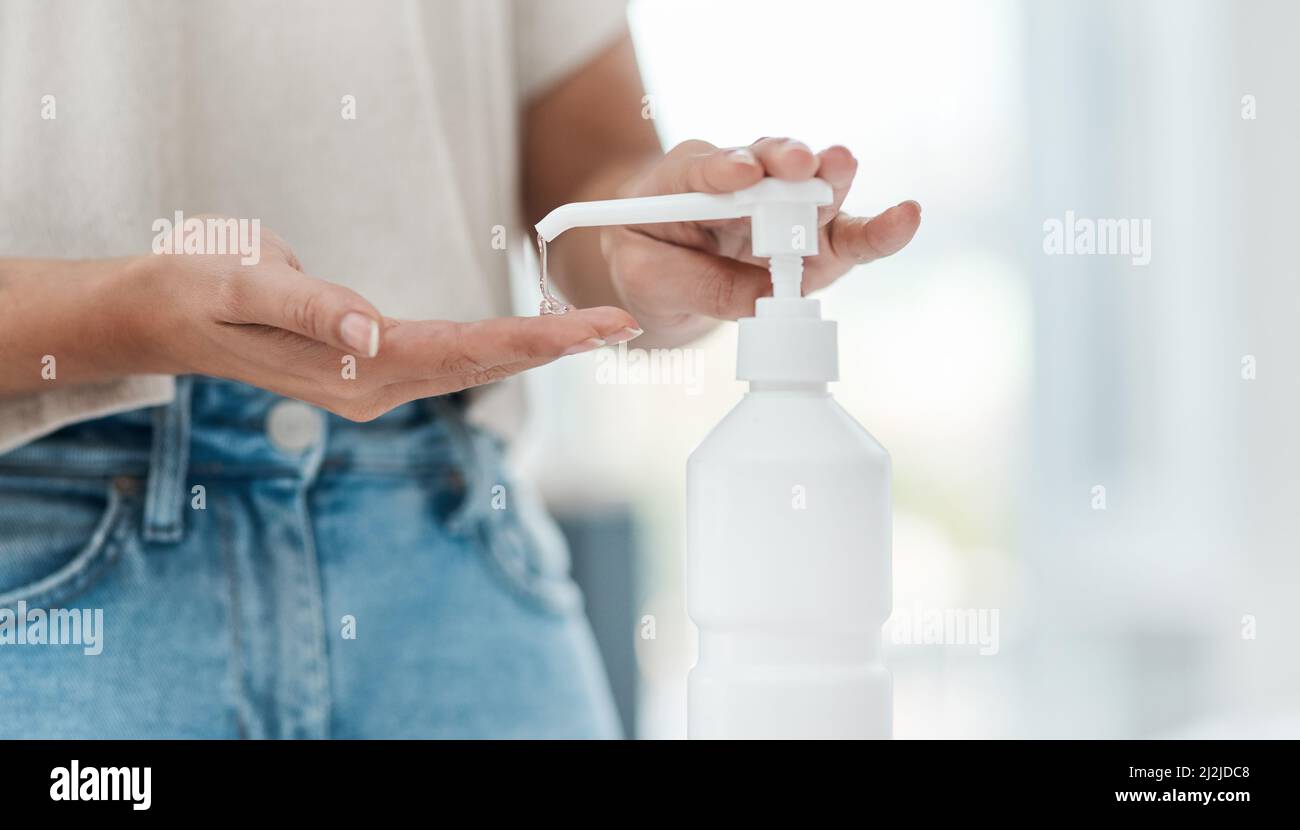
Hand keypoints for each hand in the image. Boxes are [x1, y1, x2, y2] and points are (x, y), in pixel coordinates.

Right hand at [107, 228, 640, 419]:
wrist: (162, 315)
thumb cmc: (199, 290)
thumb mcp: (242, 283)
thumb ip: (310, 306)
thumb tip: (372, 330)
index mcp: (353, 367)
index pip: (462, 352)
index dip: (532, 340)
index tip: (590, 329)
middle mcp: (373, 385)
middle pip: (482, 365)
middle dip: (555, 346)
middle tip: (620, 324)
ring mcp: (373, 382)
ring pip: (472, 366)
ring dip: (535, 350)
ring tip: (594, 331)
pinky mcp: (369, 368)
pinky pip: (449, 360)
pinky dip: (499, 348)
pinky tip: (531, 341)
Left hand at [600, 138, 920, 342]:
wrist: (661, 272)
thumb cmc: (648, 261)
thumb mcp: (649, 280)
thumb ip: (702, 286)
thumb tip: (769, 298)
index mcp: (686, 178)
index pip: (702, 168)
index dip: (722, 168)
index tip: (739, 173)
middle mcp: (744, 180)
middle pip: (770, 164)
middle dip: (785, 161)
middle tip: (798, 163)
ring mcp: (784, 208)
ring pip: (812, 190)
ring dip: (829, 180)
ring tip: (843, 167)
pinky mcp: (816, 240)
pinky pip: (847, 235)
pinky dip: (877, 230)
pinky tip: (905, 218)